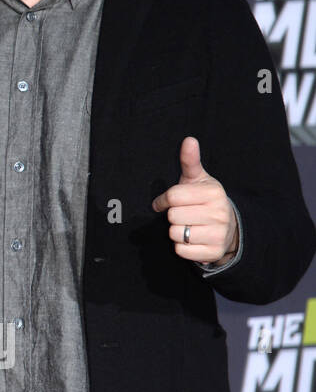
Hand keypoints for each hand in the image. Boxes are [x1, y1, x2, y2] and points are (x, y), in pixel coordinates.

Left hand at [151, 136, 238, 265]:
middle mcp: (219, 213)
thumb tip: (189, 140)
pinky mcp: (214, 252)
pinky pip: (181, 251)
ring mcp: (219, 234)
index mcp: (214, 193)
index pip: (173, 196)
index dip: (163, 200)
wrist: (228, 227)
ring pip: (176, 234)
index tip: (164, 202)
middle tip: (183, 215)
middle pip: (173, 216)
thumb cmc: (205, 200)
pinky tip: (192, 239)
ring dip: (176, 232)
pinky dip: (181, 247)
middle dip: (172, 216)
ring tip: (188, 226)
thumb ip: (190, 161)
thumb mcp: (198, 180)